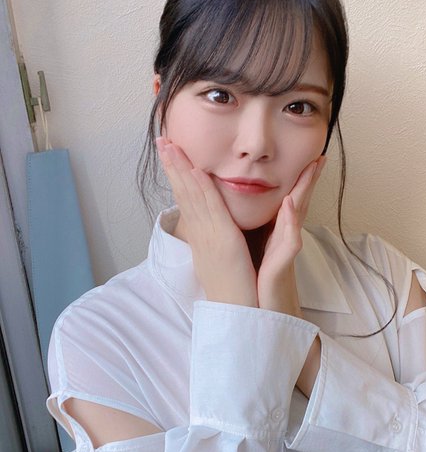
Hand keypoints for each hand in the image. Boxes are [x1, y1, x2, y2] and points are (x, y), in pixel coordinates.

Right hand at [156, 138, 257, 306]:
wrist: (238, 311)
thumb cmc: (232, 288)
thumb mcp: (220, 260)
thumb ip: (215, 241)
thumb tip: (211, 231)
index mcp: (201, 236)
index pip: (186, 200)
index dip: (176, 177)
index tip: (169, 156)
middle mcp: (201, 233)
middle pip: (183, 192)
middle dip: (172, 165)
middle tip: (161, 140)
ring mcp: (210, 236)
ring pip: (192, 195)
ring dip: (181, 168)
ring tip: (169, 144)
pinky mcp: (224, 240)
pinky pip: (210, 208)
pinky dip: (201, 188)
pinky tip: (194, 169)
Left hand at [257, 157, 326, 314]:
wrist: (262, 323)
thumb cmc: (256, 289)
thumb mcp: (252, 255)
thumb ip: (254, 235)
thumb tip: (240, 215)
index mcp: (273, 235)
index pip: (282, 199)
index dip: (291, 177)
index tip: (302, 154)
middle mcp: (282, 240)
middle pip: (297, 200)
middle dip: (307, 177)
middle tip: (318, 152)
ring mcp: (284, 253)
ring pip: (298, 215)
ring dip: (306, 190)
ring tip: (314, 166)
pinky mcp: (281, 267)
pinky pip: (289, 243)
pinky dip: (291, 223)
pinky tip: (291, 204)